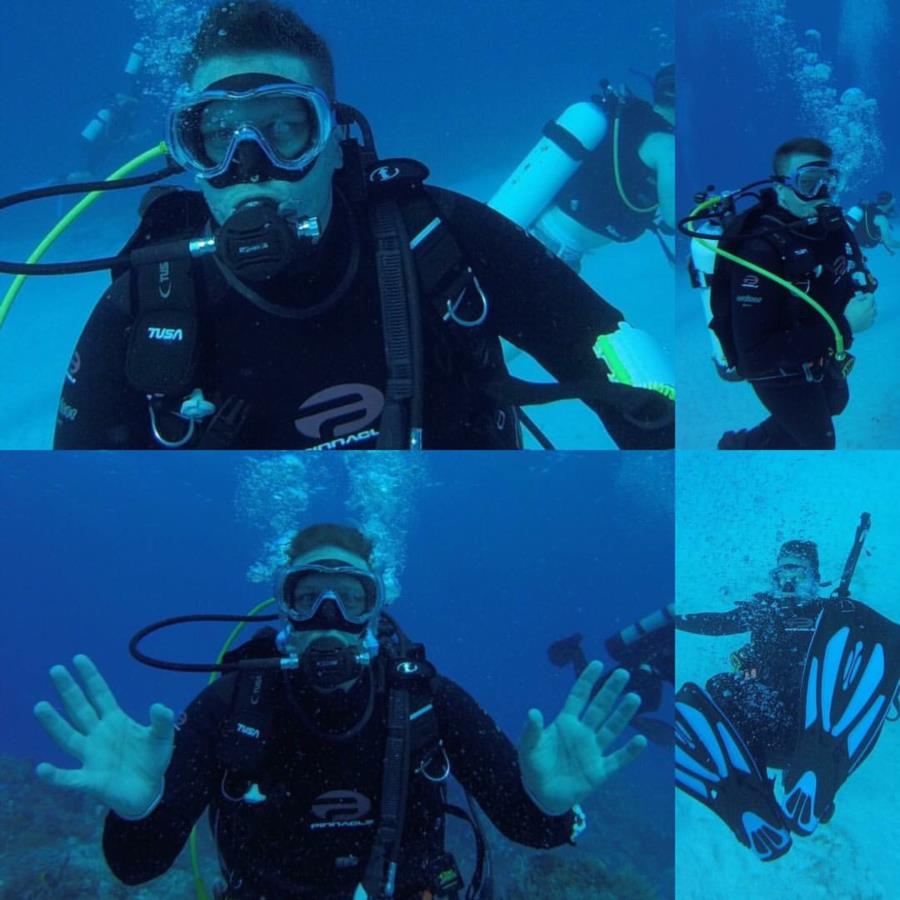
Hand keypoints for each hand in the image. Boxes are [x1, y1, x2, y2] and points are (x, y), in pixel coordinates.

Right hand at [33, 654, 174, 817]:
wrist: (148, 790)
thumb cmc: (151, 759)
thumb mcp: (162, 737)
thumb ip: (162, 721)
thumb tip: (159, 706)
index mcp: (115, 720)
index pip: (100, 694)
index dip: (91, 677)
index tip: (78, 658)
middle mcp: (98, 735)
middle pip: (80, 709)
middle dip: (69, 690)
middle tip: (56, 670)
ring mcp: (91, 756)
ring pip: (68, 737)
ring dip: (54, 723)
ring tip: (40, 706)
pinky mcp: (90, 780)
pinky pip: (69, 777)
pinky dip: (56, 775)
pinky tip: (42, 769)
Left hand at [518, 662, 645, 815]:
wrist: (541, 795)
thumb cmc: (534, 766)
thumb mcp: (528, 747)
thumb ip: (531, 730)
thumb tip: (533, 711)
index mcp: (565, 723)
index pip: (578, 697)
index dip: (587, 680)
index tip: (597, 663)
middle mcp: (583, 733)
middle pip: (599, 708)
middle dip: (610, 691)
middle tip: (623, 673)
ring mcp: (593, 751)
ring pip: (611, 729)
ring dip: (622, 714)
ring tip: (634, 698)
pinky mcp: (599, 772)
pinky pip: (617, 759)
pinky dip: (629, 752)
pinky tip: (640, 741)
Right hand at [844, 293, 875, 332]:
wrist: (846, 325)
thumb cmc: (849, 312)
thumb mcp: (852, 301)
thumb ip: (858, 296)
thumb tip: (861, 293)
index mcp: (868, 304)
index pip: (871, 296)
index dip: (866, 296)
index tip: (861, 298)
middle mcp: (872, 310)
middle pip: (874, 304)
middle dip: (868, 303)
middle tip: (861, 305)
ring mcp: (872, 318)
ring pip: (874, 312)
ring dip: (870, 311)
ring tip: (863, 312)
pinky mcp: (869, 324)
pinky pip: (872, 320)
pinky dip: (869, 318)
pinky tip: (862, 319)